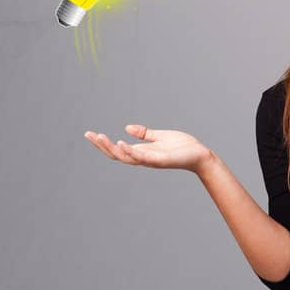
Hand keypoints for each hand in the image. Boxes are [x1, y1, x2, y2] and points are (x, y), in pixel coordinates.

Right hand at [83, 124, 211, 173]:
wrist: (200, 155)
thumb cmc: (183, 147)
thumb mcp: (160, 136)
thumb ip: (144, 133)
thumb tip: (126, 128)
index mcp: (142, 152)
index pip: (118, 149)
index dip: (104, 143)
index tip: (90, 134)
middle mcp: (143, 158)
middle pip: (117, 154)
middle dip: (102, 145)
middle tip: (89, 134)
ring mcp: (150, 160)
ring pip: (125, 157)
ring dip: (111, 147)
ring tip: (100, 137)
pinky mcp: (160, 160)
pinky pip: (141, 157)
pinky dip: (130, 150)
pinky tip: (120, 142)